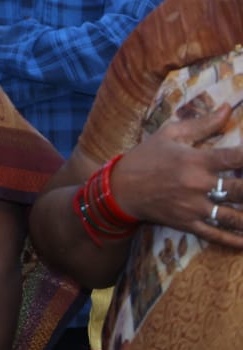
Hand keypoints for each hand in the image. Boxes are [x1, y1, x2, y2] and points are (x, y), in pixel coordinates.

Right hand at [113, 104, 242, 248]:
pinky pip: (216, 235)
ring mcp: (193, 207)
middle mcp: (197, 184)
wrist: (118, 188)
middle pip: (241, 189)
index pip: (236, 157)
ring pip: (234, 216)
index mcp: (195, 160)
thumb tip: (227, 108)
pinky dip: (235, 240)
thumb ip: (202, 123)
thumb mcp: (170, 134)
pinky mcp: (188, 224)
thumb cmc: (145, 157)